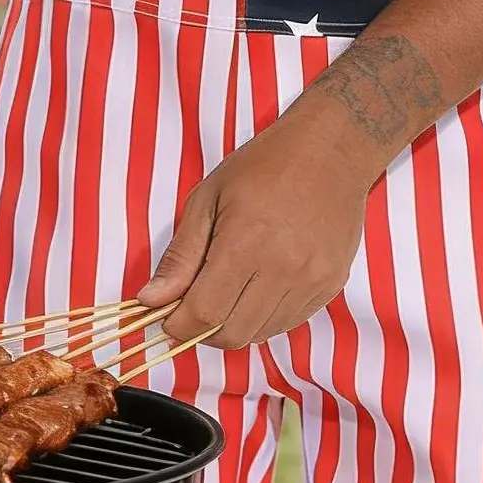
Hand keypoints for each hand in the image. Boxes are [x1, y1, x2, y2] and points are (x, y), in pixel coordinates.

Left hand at [138, 98, 373, 349]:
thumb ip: (180, 255)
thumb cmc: (266, 164)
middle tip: (196, 302)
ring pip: (261, 334)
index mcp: (247, 241)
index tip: (169, 316)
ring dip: (235, 323)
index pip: (204, 313)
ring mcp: (312, 279)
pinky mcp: (330, 284)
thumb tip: (150, 299)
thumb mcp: (209, 198)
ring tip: (230, 288)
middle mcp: (284, 267)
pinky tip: (259, 285)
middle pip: (232, 334)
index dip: (178, 324)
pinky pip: (289, 323)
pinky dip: (266, 317)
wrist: (331, 148)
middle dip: (203, 329)